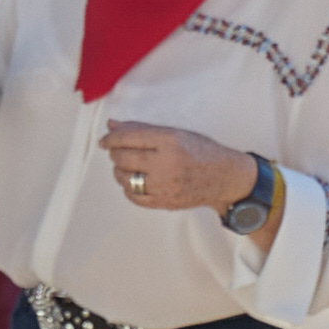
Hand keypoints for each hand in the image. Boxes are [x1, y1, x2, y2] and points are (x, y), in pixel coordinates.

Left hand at [98, 120, 251, 213]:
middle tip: (116, 151)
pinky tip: (134, 181)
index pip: (128, 137)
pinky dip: (129, 188)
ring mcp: (165, 185)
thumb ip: (142, 129)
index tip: (105, 140)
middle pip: (123, 158)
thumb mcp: (175, 132)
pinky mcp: (165, 202)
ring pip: (125, 178)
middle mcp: (166, 163)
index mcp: (169, 141)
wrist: (223, 177)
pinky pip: (134, 197)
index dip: (111, 138)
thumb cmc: (201, 152)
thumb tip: (113, 126)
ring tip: (126, 166)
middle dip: (114, 153)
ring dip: (119, 171)